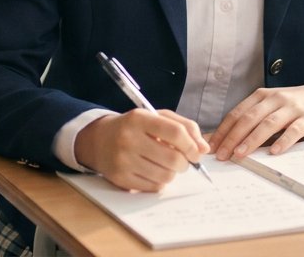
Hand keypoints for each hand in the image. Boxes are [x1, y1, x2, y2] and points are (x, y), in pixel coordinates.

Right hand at [74, 109, 209, 191]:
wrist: (99, 140)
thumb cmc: (135, 128)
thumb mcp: (157, 117)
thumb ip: (185, 127)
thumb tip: (204, 149)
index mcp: (139, 118)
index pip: (175, 132)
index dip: (191, 145)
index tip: (196, 152)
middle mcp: (129, 139)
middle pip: (173, 158)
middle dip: (184, 163)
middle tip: (181, 161)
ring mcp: (123, 160)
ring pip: (165, 176)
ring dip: (172, 173)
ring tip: (164, 165)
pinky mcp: (120, 179)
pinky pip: (153, 187)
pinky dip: (159, 182)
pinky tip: (152, 171)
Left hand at [208, 82, 303, 160]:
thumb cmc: (291, 107)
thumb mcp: (270, 108)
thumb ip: (251, 121)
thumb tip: (223, 140)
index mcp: (261, 96)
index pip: (237, 113)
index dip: (223, 130)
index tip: (212, 147)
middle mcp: (275, 99)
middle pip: (249, 118)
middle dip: (233, 137)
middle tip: (222, 155)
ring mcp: (292, 108)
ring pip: (268, 123)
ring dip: (252, 139)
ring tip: (240, 154)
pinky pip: (294, 130)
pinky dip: (283, 141)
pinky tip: (274, 151)